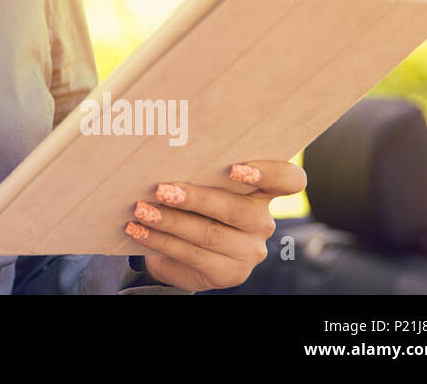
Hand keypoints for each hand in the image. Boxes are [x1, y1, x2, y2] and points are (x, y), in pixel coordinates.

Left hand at [124, 160, 306, 291]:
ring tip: (141, 209)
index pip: (288, 180)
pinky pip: (192, 255)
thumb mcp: (198, 182)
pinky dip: (159, 240)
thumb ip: (197, 168)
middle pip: (235, 209)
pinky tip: (137, 230)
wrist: (178, 249)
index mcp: (263, 191)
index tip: (235, 168)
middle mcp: (262, 221)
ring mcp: (249, 251)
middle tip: (161, 189)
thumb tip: (161, 151)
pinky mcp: (230, 274)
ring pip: (209, 234)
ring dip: (170, 220)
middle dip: (195, 198)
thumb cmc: (190, 202)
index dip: (268, 173)